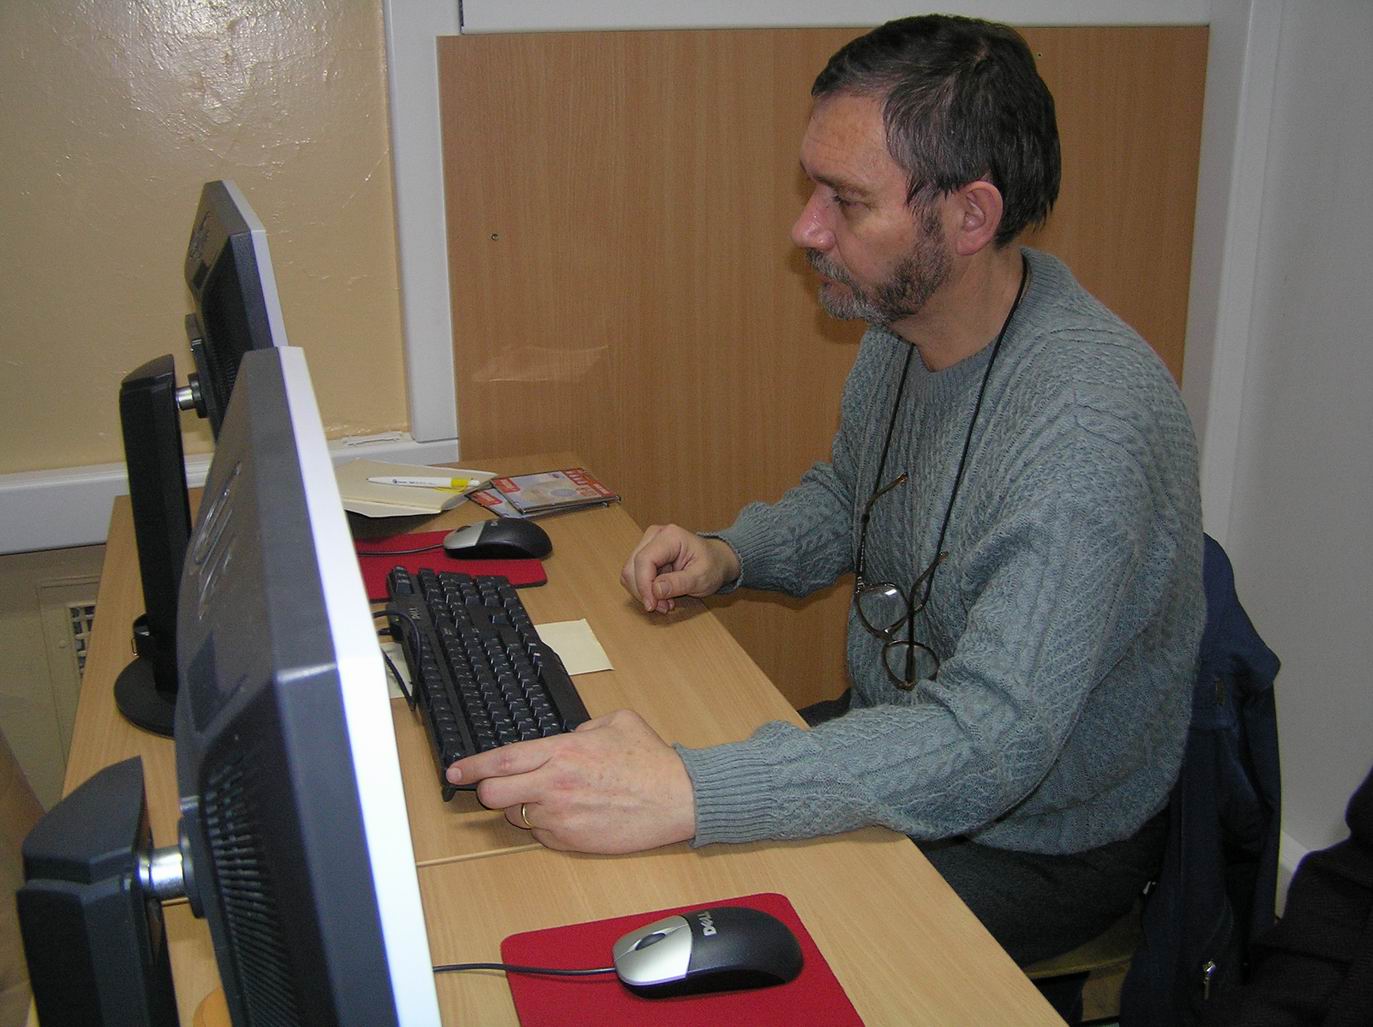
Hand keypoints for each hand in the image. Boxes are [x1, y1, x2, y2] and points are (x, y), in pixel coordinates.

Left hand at [446, 710, 696, 853]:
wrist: (678, 799)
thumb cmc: (651, 761)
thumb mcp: (617, 721)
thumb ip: (583, 727)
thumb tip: (568, 737)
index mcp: (562, 752)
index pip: (501, 761)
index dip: (471, 766)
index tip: (454, 771)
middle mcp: (555, 786)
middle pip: (495, 796)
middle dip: (488, 791)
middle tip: (497, 787)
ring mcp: (561, 817)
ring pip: (518, 816)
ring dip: (525, 807)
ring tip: (553, 797)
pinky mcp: (572, 841)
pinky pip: (543, 834)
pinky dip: (549, 825)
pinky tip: (573, 813)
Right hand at [620, 524, 739, 613]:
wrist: (717, 561)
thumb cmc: (713, 566)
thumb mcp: (702, 578)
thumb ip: (679, 583)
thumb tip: (655, 590)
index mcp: (670, 536)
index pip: (644, 560)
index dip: (644, 585)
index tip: (652, 605)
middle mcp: (655, 536)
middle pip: (632, 566)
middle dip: (643, 591)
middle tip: (663, 607)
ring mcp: (648, 544)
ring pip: (630, 572)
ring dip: (643, 592)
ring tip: (665, 602)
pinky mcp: (646, 555)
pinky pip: (635, 576)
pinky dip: (645, 590)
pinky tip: (661, 596)